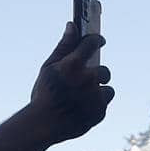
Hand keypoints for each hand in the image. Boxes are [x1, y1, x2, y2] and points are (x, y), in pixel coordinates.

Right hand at [27, 22, 113, 144]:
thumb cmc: (44, 94)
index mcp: (74, 64)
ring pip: (107, 90)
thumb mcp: (49, 67)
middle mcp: (88, 79)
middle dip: (97, 74)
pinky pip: (103, 105)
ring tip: (83, 98)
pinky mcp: (100, 113)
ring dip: (99, 92)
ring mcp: (96, 97)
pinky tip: (81, 109)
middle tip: (87, 79)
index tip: (99, 41)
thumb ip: (64, 46)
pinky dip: (95, 106)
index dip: (97, 40)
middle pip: (104, 70)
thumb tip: (72, 25)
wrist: (42, 125)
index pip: (93, 42)